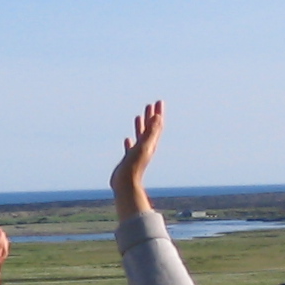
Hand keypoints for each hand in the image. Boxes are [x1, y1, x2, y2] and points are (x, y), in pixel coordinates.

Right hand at [109, 100, 164, 217]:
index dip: (158, 113)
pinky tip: (127, 139)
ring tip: (139, 116)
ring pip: (140, 137)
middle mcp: (146, 148)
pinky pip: (131, 148)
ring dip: (141, 126)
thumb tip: (158, 116)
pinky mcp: (129, 160)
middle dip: (151, 116)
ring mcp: (137, 154)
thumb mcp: (144, 145)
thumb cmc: (135, 165)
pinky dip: (131, 142)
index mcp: (151, 143)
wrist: (125, 183)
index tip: (158, 101)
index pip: (156, 125)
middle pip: (150, 129)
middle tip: (150, 104)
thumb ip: (151, 131)